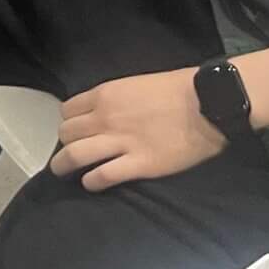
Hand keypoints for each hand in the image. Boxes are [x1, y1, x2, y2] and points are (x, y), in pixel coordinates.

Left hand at [47, 68, 225, 190]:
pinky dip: (91, 182)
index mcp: (105, 94)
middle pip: (67, 133)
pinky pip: (102, 176)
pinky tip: (91, 183)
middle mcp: (105, 117)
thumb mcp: (134, 84)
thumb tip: (102, 112)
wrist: (206, 103)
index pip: (68, 110)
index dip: (68, 122)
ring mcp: (120, 142)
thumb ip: (113, 99)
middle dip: (64, 143)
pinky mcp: (139, 164)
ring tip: (62, 172)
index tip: (74, 130)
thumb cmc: (175, 90)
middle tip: (70, 152)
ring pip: (75, 155)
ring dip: (63, 165)